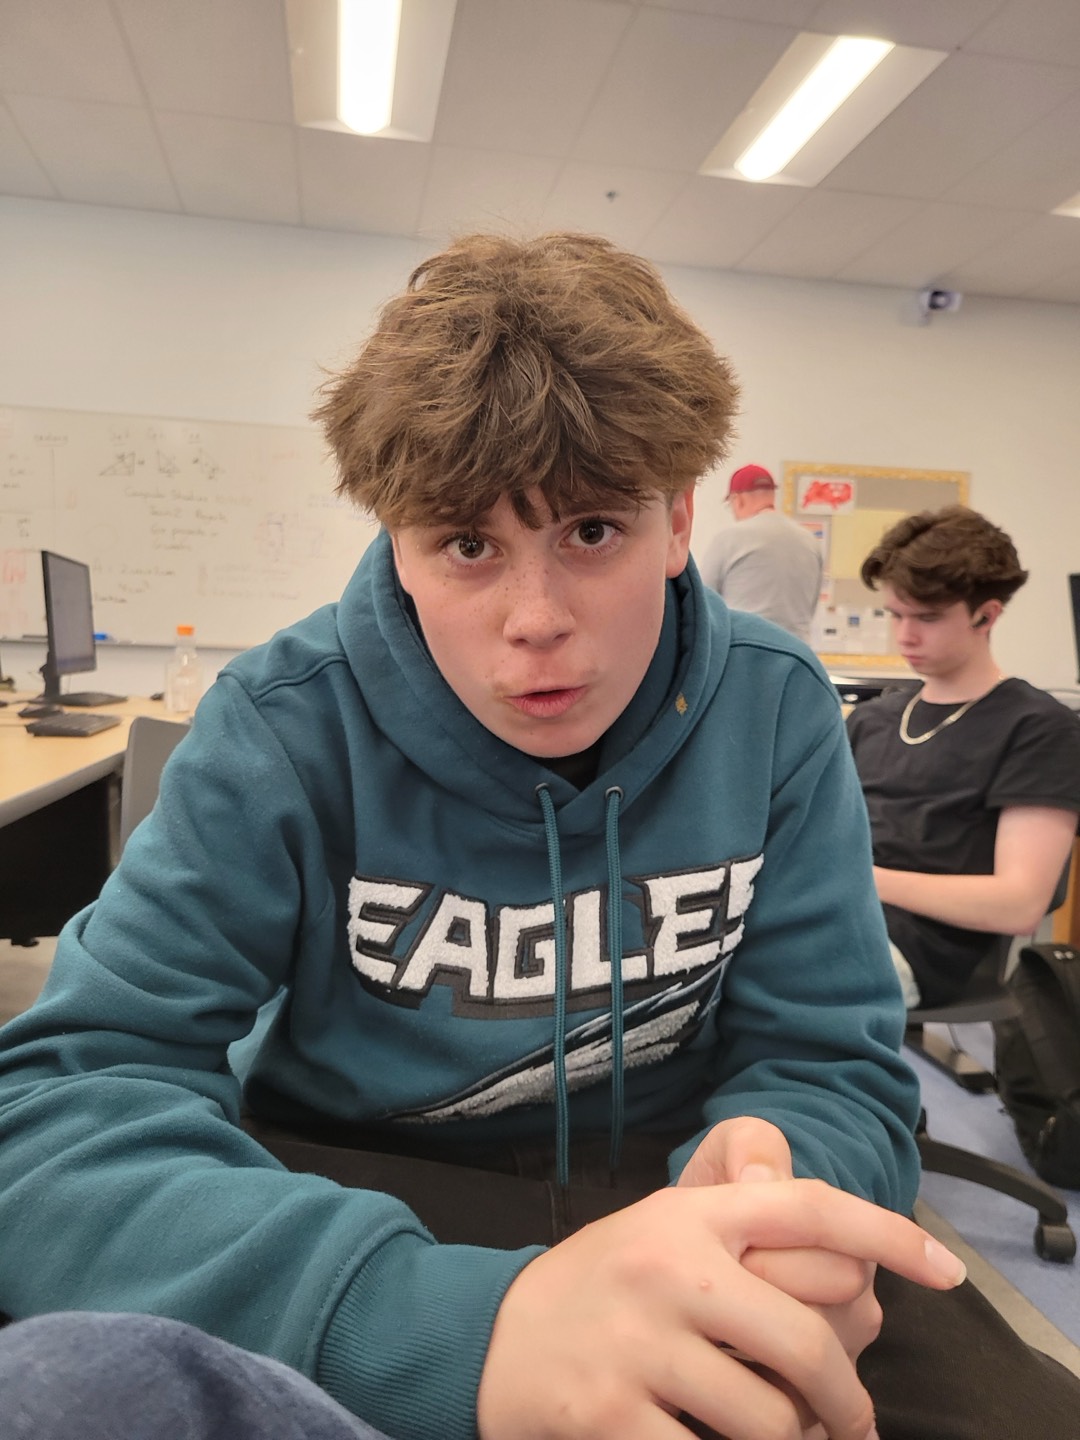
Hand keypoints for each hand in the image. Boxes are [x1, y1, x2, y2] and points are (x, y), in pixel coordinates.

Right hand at [476, 1175, 964, 1439]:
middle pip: (809, 1341)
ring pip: (771, 1421)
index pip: (808, 1208)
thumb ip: (740, 1218)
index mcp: (687, 1216)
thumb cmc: (600, 1285)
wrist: (486, 1336)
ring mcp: (638, 1342)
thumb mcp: (662, 1225)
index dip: (889, 1235)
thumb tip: (841, 1249)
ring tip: (777, 1439)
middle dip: (847, 1400)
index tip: (944, 1270)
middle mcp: (668, 1266)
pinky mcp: (610, 1414)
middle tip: (849, 1424)